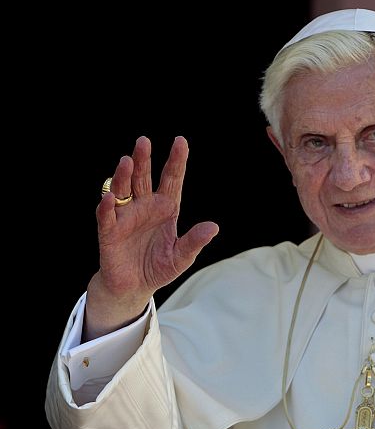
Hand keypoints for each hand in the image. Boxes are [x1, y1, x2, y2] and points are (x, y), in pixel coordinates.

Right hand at [85, 136, 218, 339]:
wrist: (134, 288)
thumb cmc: (159, 268)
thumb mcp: (182, 256)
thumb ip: (195, 241)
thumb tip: (213, 227)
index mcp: (166, 208)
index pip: (171, 180)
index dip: (176, 161)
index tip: (181, 141)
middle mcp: (144, 207)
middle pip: (144, 178)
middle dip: (144, 160)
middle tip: (144, 141)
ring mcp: (126, 217)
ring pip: (123, 191)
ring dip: (123, 176)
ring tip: (127, 161)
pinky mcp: (110, 233)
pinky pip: (107, 217)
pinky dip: (107, 207)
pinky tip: (109, 198)